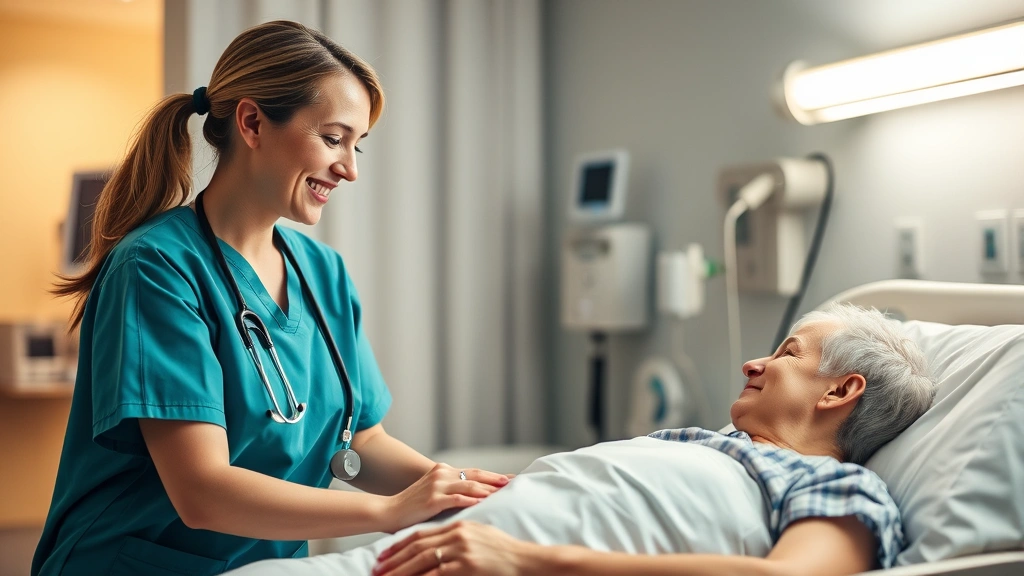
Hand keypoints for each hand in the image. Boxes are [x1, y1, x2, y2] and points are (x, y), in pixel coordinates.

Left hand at [373, 521, 540, 575]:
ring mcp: (460, 551)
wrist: (525, 561)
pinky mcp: (465, 567)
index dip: (401, 544)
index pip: (422, 534)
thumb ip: (459, 534)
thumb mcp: (480, 534)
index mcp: (458, 525)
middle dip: (394, 558)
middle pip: (417, 546)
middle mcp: (457, 536)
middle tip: (377, 568)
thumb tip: (440, 542)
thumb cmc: (504, 550)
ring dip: (400, 571)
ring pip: (422, 561)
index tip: (385, 554)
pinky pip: (436, 575)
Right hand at [384, 465, 508, 532]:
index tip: (509, 478)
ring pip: (470, 485)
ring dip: (489, 488)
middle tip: (513, 482)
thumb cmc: (411, 506)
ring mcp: (437, 485)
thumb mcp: (433, 493)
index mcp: (443, 470)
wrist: (388, 511)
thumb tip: (473, 494)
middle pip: (476, 475)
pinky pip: (457, 498)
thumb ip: (451, 490)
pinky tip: (484, 501)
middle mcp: (441, 473)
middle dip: (496, 479)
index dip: (492, 475)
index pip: (473, 471)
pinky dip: (472, 499)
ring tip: (504, 492)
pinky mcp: (433, 499)